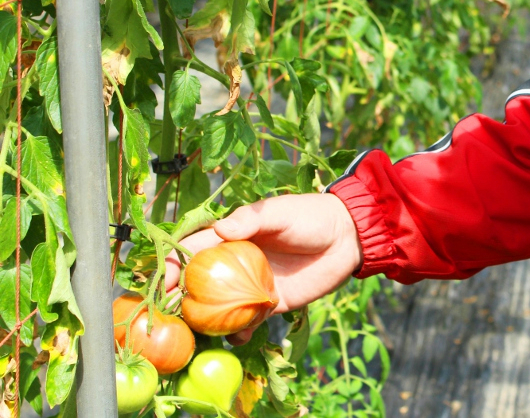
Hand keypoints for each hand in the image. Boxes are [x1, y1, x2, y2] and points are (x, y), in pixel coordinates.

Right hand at [164, 192, 362, 343]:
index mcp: (230, 237)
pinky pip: (248, 321)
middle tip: (171, 316)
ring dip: (206, 322)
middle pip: (199, 284)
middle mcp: (235, 264)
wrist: (347, 238)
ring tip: (197, 335)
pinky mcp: (270, 303)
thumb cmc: (310, 216)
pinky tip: (238, 336)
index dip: (174, 266)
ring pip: (219, 308)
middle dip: (182, 300)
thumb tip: (221, 229)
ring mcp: (250, 286)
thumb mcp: (280, 212)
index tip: (164, 282)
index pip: (192, 251)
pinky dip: (239, 331)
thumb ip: (251, 219)